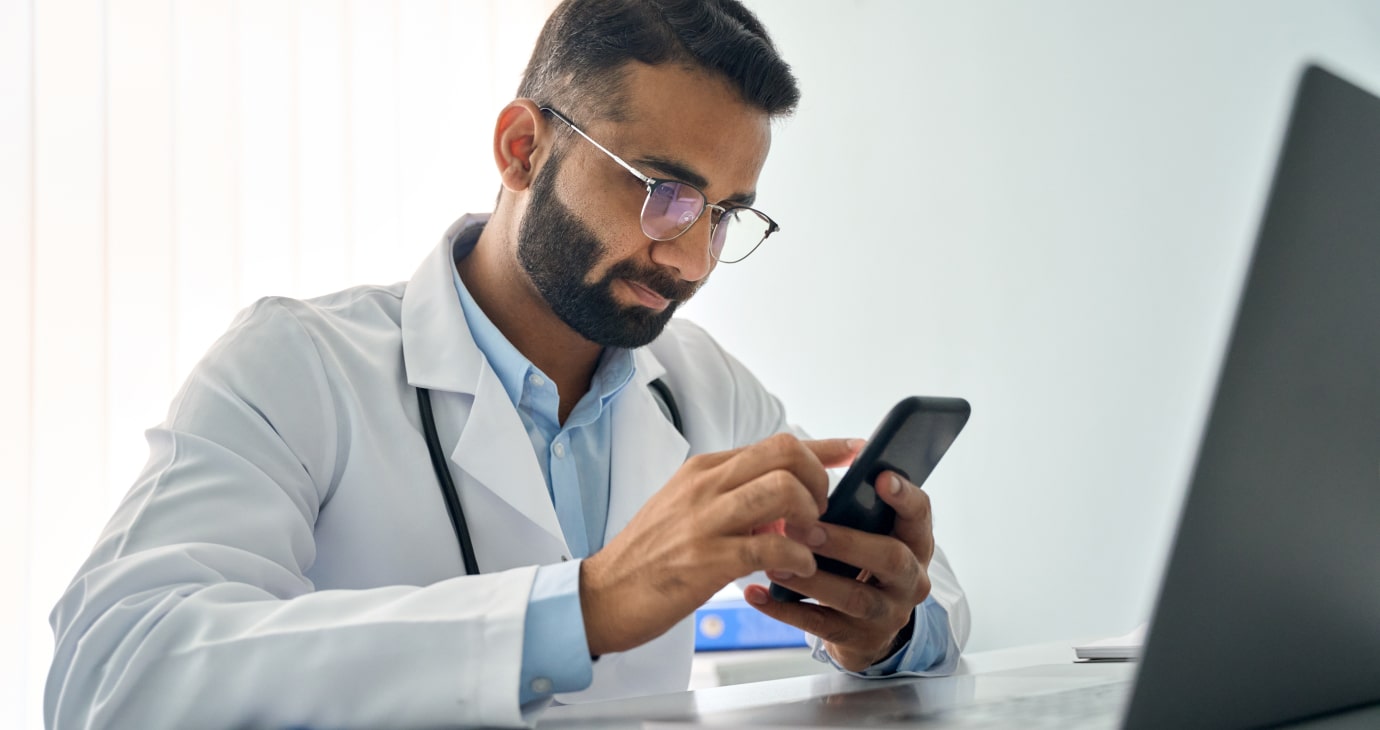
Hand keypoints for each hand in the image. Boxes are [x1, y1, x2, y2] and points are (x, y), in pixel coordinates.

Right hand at [580, 434, 862, 655]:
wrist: (601, 595)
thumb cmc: (649, 557)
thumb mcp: (688, 511)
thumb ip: (734, 500)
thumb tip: (784, 503)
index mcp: (704, 470)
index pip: (775, 443)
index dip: (823, 446)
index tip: (855, 450)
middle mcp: (706, 485)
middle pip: (785, 454)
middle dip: (819, 482)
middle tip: (820, 514)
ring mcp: (705, 521)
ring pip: (783, 491)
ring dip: (810, 518)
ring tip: (808, 542)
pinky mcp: (706, 560)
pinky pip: (772, 549)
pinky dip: (796, 560)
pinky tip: (796, 572)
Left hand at [743, 470, 933, 670]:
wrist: (867, 627)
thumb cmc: (862, 562)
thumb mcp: (871, 531)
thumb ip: (861, 497)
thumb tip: (851, 446)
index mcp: (914, 542)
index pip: (920, 514)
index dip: (904, 496)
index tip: (880, 477)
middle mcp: (910, 578)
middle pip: (890, 558)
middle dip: (846, 542)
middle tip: (804, 528)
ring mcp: (887, 613)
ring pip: (855, 597)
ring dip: (812, 578)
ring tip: (774, 562)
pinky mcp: (858, 640)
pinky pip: (821, 625)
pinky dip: (786, 609)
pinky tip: (757, 593)